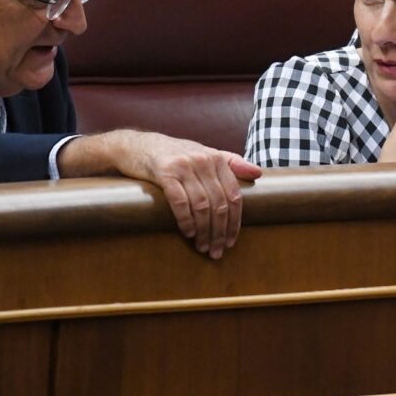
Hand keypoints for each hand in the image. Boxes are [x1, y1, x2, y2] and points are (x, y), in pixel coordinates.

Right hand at [59, 130, 262, 257]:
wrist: (137, 145)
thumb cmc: (173, 154)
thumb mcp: (204, 153)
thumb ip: (231, 162)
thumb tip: (258, 173)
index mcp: (217, 158)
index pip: (234, 196)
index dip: (234, 222)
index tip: (230, 241)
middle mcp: (203, 161)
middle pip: (219, 204)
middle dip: (219, 232)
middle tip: (215, 250)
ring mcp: (184, 166)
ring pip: (202, 206)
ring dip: (204, 231)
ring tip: (202, 246)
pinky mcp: (164, 173)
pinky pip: (181, 202)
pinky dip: (186, 220)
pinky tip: (188, 233)